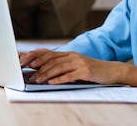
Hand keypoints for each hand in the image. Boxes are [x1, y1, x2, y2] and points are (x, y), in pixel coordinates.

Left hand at [19, 48, 136, 88]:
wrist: (112, 71)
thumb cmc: (92, 70)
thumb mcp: (76, 65)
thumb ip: (63, 66)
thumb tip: (46, 72)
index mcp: (68, 54)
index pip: (48, 54)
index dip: (35, 57)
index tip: (24, 63)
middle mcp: (72, 56)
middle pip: (51, 60)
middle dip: (38, 68)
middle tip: (28, 75)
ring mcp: (79, 62)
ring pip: (58, 67)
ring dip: (46, 74)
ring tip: (37, 81)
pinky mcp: (85, 71)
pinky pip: (70, 75)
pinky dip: (59, 79)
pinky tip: (52, 83)